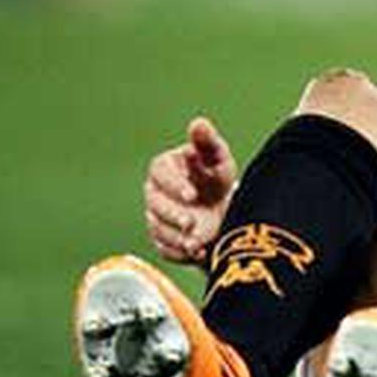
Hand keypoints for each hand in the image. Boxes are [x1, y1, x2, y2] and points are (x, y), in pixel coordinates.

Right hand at [144, 117, 236, 263]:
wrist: (222, 210)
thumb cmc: (216, 178)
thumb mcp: (217, 159)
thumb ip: (208, 143)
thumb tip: (199, 123)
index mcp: (164, 167)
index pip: (159, 173)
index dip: (173, 184)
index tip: (191, 194)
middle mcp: (155, 192)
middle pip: (154, 204)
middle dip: (172, 215)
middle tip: (192, 223)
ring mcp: (156, 217)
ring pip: (158, 228)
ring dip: (177, 237)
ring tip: (198, 242)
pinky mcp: (162, 239)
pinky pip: (165, 248)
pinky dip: (180, 253)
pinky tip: (197, 252)